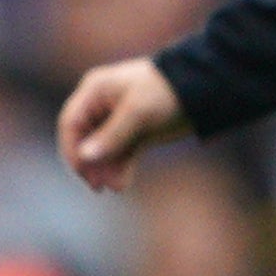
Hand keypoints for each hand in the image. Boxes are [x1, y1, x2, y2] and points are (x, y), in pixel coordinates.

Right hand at [57, 57, 189, 192]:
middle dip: (91, 163)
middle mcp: (102, 105)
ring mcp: (119, 119)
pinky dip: (120, 168)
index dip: (72, 148)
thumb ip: (111, 136)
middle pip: (84, 139)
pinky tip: (122, 184)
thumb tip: (84, 158)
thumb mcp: (138, 112)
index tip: (82, 171)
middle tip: (98, 186)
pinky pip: (120, 153)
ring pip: (103, 150)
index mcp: (95, 91)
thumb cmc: (166, 91)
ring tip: (116, 187)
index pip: (71, 123)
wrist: (203, 88)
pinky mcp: (136, 132)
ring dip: (106, 169)